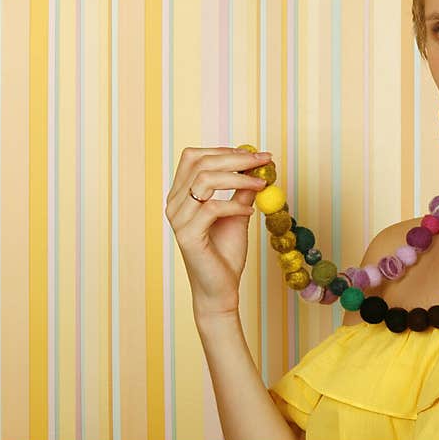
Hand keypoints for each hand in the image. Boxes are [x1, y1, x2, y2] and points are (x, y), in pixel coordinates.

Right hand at [165, 146, 272, 319]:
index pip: (194, 157)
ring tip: (261, 185)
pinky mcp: (187, 235)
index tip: (254, 154)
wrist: (221, 289)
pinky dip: (235, 205)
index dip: (225, 150)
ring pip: (205, 180)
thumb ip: (242, 190)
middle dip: (236, 158)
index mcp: (181, 194)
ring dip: (238, 178)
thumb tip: (258, 165)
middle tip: (263, 161)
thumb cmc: (226, 252)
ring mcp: (178, 219)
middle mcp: (174, 203)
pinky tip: (250, 213)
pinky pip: (212, 208)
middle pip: (200, 163)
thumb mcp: (238, 214)